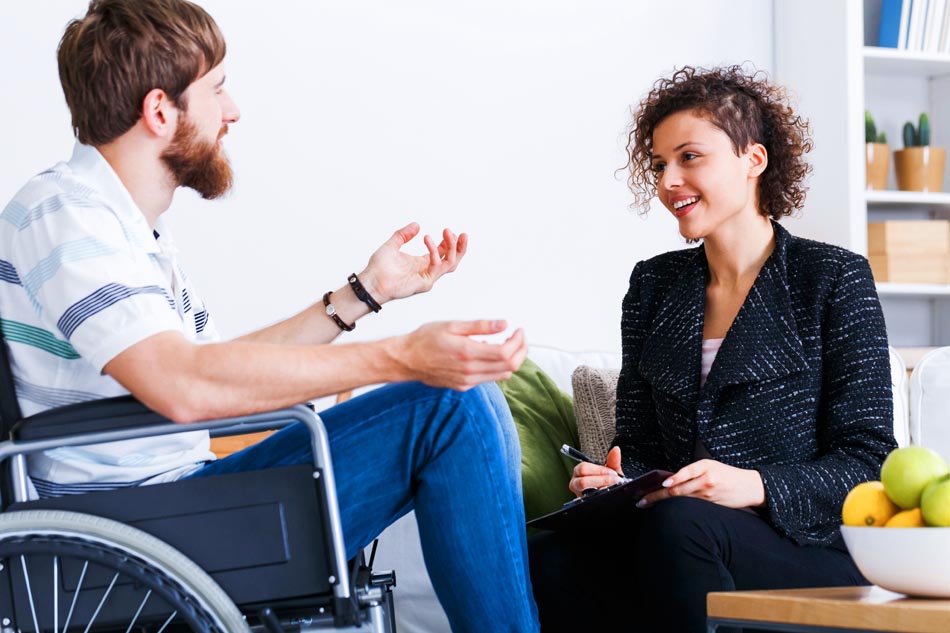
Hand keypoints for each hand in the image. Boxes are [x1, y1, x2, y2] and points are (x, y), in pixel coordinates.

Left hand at [359, 223, 466, 303]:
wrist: (371, 281)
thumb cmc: (379, 268)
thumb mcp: (392, 245)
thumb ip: (404, 235)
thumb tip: (416, 225)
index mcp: (422, 263)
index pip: (443, 253)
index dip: (449, 242)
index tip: (449, 230)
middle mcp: (427, 271)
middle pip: (452, 260)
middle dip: (459, 247)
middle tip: (461, 234)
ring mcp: (428, 278)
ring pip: (450, 264)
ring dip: (452, 248)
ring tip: (448, 233)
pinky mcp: (425, 283)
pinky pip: (437, 266)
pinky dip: (435, 252)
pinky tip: (427, 239)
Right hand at [390, 320, 526, 390]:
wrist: (406, 360)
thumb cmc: (425, 340)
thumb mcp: (452, 325)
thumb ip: (480, 326)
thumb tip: (503, 324)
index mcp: (467, 353)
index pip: (506, 353)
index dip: (518, 342)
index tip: (519, 331)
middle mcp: (469, 371)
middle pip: (509, 366)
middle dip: (520, 351)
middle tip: (520, 337)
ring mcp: (467, 381)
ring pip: (502, 375)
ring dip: (511, 360)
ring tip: (507, 343)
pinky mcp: (464, 386)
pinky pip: (489, 378)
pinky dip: (496, 366)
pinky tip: (488, 353)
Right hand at [568, 446, 624, 496]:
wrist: (610, 494)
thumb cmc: (607, 481)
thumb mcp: (610, 470)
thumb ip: (613, 460)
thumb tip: (616, 450)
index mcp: (579, 471)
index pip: (584, 468)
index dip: (599, 470)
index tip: (613, 473)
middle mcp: (575, 482)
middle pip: (583, 481)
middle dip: (601, 480)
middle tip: (613, 481)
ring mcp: (578, 494)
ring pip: (585, 491)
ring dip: (600, 489)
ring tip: (610, 488)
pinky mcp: (582, 503)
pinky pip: (588, 501)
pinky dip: (599, 498)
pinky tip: (606, 496)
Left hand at [637, 459, 764, 508]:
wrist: (750, 487)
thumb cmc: (728, 474)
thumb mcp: (710, 465)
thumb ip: (692, 471)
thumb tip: (670, 480)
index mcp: (705, 467)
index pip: (684, 474)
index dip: (671, 481)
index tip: (659, 485)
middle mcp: (706, 481)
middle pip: (677, 491)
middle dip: (657, 496)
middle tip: (642, 501)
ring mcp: (708, 496)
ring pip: (681, 501)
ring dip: (663, 503)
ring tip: (648, 504)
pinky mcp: (711, 506)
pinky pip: (690, 507)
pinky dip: (677, 508)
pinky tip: (666, 510)